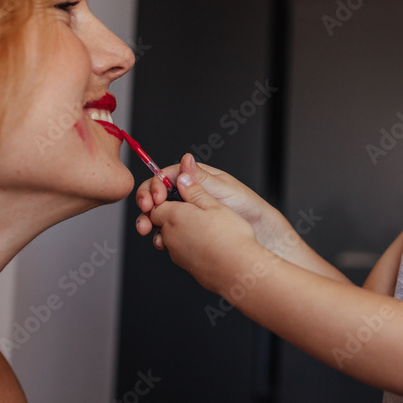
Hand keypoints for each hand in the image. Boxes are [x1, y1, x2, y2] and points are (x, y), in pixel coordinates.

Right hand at [135, 154, 290, 250]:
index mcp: (194, 177)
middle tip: (145, 212)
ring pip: (159, 213)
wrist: (258, 231)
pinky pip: (168, 230)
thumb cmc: (245, 206)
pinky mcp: (187, 228)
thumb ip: (200, 178)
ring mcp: (186, 211)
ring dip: (149, 220)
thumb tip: (185, 160)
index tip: (153, 197)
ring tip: (146, 229)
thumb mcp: (223, 189)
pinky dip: (161, 236)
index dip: (155, 185)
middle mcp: (187, 193)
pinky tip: (160, 242)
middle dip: (147, 202)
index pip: (166, 176)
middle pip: (157, 194)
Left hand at [146, 167, 262, 292]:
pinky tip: (207, 240)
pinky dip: (189, 243)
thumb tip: (182, 177)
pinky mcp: (186, 265)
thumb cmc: (230, 237)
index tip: (177, 194)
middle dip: (172, 213)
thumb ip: (195, 190)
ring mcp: (176, 253)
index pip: (155, 204)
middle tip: (192, 208)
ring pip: (171, 236)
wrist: (238, 270)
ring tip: (203, 225)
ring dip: (182, 229)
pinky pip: (181, 250)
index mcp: (173, 216)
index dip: (164, 197)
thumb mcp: (214, 204)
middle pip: (160, 220)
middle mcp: (169, 235)